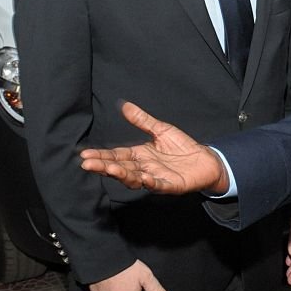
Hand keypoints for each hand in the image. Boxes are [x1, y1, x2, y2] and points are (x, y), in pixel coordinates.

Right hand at [80, 102, 226, 193]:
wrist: (206, 160)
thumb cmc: (183, 147)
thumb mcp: (161, 130)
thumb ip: (143, 121)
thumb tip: (125, 106)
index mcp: (140, 155)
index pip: (117, 155)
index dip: (102, 155)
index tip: (85, 154)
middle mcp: (144, 168)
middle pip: (121, 168)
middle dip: (104, 166)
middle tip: (87, 164)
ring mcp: (156, 178)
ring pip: (134, 178)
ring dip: (121, 174)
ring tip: (109, 169)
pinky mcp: (170, 185)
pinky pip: (159, 185)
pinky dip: (150, 183)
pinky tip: (143, 178)